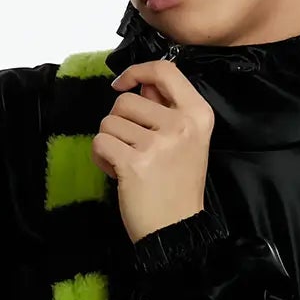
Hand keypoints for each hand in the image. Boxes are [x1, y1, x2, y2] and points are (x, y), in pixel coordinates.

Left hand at [92, 59, 214, 244]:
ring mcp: (158, 143)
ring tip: (126, 162)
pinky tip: (116, 171)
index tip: (123, 84)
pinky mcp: (134, 162)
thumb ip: (164, 108)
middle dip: (119, 122)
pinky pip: (100, 142)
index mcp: (198, 114)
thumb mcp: (185, 140)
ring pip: (109, 122)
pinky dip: (101, 157)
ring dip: (110, 142)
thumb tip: (140, 82)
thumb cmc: (178, 185)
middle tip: (132, 147)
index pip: (165, 70)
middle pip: (127, 100)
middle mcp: (181, 125)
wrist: (176, 229)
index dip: (137, 71)